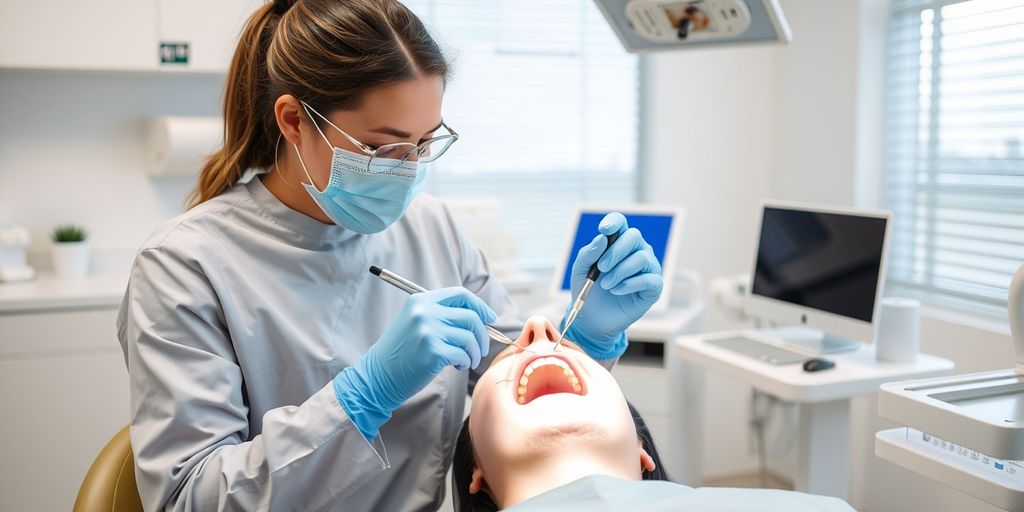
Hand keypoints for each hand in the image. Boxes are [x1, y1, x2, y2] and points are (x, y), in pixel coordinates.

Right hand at [334, 287, 495, 438]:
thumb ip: (440, 314)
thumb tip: (479, 316)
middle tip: (480, 349)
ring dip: (473, 352)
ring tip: (466, 361)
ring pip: (469, 338)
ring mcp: (428, 331)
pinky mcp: (433, 352)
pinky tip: (456, 366)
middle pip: (470, 316)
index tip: (490, 318)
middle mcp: (424, 312)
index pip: (460, 294)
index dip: (480, 306)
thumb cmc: (401, 353)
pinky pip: (463, 355)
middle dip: (483, 334)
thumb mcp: (415, 323)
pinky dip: (465, 362)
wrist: (377, 377)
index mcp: (421, 300)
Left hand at [563, 212, 663, 358]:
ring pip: (642, 257)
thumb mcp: (580, 270)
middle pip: (634, 236)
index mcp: (618, 242)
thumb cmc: (588, 289)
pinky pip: (648, 279)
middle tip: (601, 268)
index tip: (604, 230)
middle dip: (615, 251)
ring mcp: (648, 267)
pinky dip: (629, 284)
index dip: (614, 222)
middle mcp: (637, 250)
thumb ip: (588, 253)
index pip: (620, 222)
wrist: (593, 318)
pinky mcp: (654, 287)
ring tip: (606, 285)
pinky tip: (616, 290)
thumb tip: (602, 238)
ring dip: (620, 271)